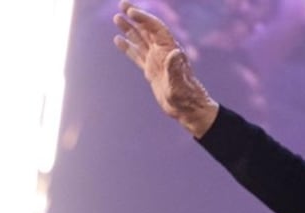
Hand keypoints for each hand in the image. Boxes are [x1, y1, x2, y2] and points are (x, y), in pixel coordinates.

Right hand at [112, 1, 217, 136]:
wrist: (188, 110)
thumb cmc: (186, 97)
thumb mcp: (179, 84)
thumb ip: (175, 69)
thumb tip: (175, 52)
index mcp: (169, 51)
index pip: (156, 28)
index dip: (144, 17)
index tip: (129, 10)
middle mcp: (163, 53)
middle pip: (147, 29)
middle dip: (135, 16)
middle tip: (122, 4)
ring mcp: (156, 61)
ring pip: (140, 40)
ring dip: (129, 28)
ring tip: (116, 18)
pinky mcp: (151, 71)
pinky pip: (137, 55)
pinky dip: (127, 47)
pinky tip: (117, 39)